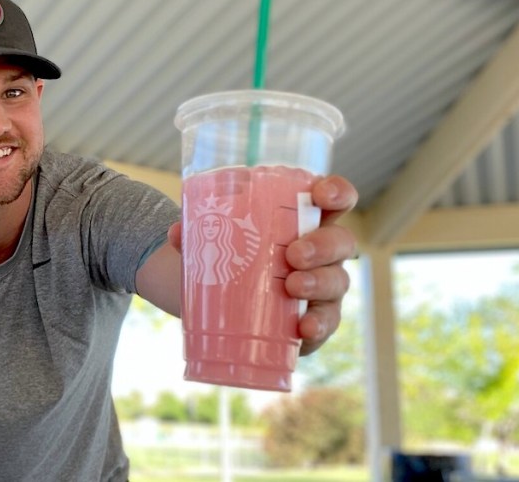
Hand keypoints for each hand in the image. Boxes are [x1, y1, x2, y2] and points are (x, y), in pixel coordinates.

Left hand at [165, 175, 357, 356]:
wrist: (223, 306)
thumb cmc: (230, 259)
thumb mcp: (212, 242)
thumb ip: (195, 233)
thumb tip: (176, 232)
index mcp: (303, 223)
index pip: (334, 201)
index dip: (337, 192)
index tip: (320, 194)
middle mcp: (322, 254)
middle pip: (341, 242)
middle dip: (323, 245)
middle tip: (293, 254)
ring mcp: (323, 288)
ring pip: (337, 281)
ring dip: (318, 282)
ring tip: (292, 286)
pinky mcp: (316, 321)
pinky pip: (327, 322)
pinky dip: (318, 324)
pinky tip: (304, 327)